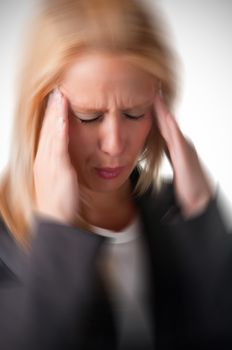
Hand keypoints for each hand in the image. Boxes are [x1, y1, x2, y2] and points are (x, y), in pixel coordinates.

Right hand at [33, 88, 78, 224]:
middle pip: (48, 129)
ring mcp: (49, 163)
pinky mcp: (57, 169)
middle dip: (52, 109)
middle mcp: (44, 159)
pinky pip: (58, 146)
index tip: (57, 100)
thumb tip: (66, 155)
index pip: (48, 132)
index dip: (52, 115)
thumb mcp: (60, 180)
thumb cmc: (59, 202)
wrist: (55, 220)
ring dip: (55, 114)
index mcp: (45, 160)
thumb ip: (62, 165)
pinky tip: (63, 118)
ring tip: (59, 96)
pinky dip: (60, 130)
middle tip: (56, 90)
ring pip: (52, 133)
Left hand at [154, 93, 212, 218]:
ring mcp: (183, 148)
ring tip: (155, 94)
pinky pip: (176, 139)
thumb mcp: (172, 165)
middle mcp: (179, 144)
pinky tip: (165, 116)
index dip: (152, 111)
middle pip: (165, 121)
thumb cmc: (186, 186)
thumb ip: (165, 154)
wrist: (199, 200)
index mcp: (173, 147)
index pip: (160, 126)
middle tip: (149, 86)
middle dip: (157, 104)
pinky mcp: (185, 157)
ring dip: (163, 110)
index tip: (142, 96)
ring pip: (171, 126)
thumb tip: (152, 149)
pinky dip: (171, 126)